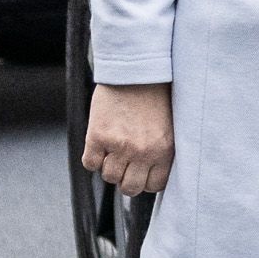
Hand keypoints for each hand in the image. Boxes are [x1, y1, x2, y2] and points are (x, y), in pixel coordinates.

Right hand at [83, 82, 173, 196]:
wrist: (135, 70)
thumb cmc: (154, 95)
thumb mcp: (168, 126)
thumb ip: (161, 150)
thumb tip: (151, 174)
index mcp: (165, 150)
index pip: (154, 185)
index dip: (145, 180)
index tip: (141, 172)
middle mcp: (144, 152)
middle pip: (130, 187)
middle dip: (126, 179)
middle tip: (124, 164)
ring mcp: (120, 145)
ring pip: (109, 176)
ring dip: (109, 166)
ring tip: (113, 149)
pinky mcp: (99, 136)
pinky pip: (90, 163)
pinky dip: (93, 158)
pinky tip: (99, 145)